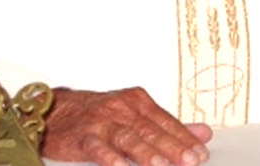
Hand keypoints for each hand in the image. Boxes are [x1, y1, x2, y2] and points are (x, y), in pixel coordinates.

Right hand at [41, 87, 212, 165]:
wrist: (56, 112)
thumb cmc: (99, 115)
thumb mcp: (135, 114)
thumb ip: (168, 126)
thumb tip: (203, 133)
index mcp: (137, 101)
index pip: (166, 121)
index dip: (185, 138)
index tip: (201, 152)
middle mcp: (122, 108)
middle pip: (151, 130)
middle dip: (173, 147)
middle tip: (190, 160)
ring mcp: (102, 122)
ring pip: (128, 138)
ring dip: (146, 153)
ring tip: (162, 165)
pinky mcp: (82, 137)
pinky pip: (98, 148)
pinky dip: (110, 158)